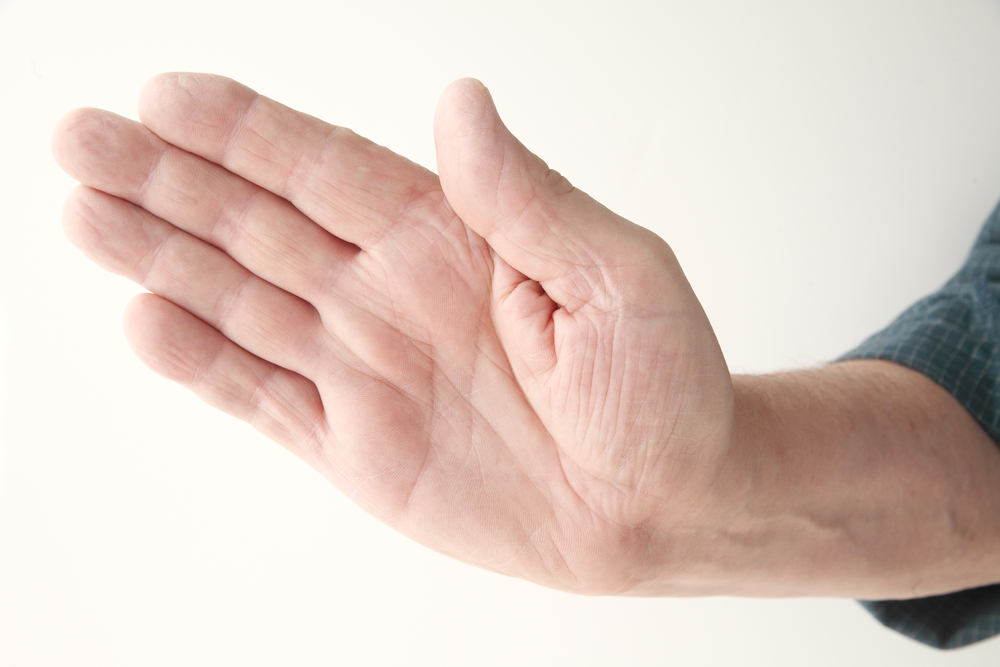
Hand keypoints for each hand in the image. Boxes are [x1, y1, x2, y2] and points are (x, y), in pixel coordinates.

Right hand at [52, 73, 736, 594]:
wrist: (658, 505)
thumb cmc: (658, 386)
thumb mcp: (616, 274)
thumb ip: (526, 195)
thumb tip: (461, 102)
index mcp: (448, 232)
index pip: (326, 166)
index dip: (246, 132)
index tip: (167, 96)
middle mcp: (388, 287)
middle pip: (257, 220)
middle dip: (167, 178)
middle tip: (79, 138)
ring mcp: (361, 364)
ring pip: (239, 298)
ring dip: (159, 257)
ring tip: (82, 212)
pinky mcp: (349, 442)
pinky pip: (261, 396)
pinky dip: (201, 364)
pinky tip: (146, 321)